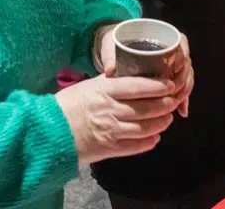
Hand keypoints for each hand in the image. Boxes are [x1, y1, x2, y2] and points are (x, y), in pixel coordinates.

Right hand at [55, 74, 179, 165]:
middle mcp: (110, 110)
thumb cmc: (67, 105)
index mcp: (104, 91)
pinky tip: (155, 137)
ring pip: (144, 128)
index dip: (157, 86)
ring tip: (167, 119)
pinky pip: (135, 146)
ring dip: (160, 123)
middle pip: (145, 108)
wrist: (50, 132)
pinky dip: (148, 142)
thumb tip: (129, 75)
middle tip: (174, 101)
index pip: (137, 86)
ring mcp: (110, 131)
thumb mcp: (87, 86)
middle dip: (164, 105)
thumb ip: (109, 82)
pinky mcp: (109, 149)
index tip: (170, 85)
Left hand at [92, 27, 194, 117]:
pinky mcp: (166, 79)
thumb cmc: (113, 44)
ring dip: (184, 91)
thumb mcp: (110, 45)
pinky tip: (181, 111)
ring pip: (185, 76)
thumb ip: (110, 55)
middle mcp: (168, 50)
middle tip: (176, 93)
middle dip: (184, 79)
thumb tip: (110, 70)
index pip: (180, 42)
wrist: (111, 52)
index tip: (176, 68)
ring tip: (177, 105)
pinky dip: (182, 99)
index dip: (181, 55)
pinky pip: (179, 88)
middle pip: (185, 62)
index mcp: (159, 37)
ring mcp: (169, 65)